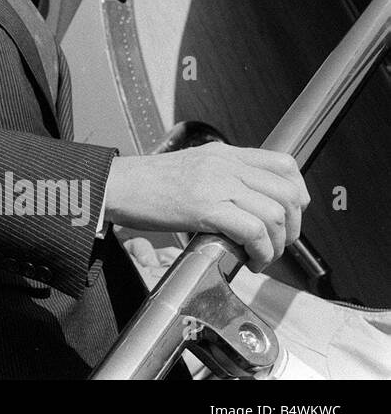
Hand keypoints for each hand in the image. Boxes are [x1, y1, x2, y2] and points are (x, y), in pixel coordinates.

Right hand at [103, 143, 309, 272]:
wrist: (116, 185)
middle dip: (293, 226)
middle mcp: (225, 165)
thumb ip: (222, 176)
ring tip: (261, 256)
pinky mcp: (205, 207)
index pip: (283, 164)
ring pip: (274, 214)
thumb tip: (249, 202)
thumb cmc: (147, 183)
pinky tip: (249, 260)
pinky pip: (253, 231)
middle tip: (278, 244)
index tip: (289, 215)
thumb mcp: (192, 167)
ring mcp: (216, 184)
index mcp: (223, 154)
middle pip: (287, 192)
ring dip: (277, 244)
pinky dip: (260, 251)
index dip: (297, 193)